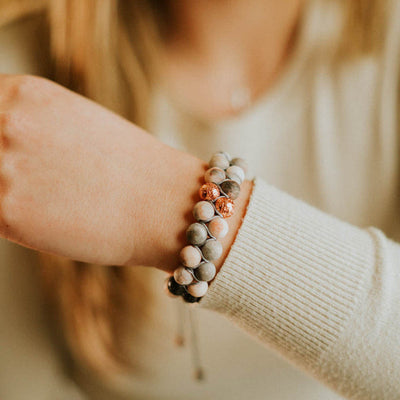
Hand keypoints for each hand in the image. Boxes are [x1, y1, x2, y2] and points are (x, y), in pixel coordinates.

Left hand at [0, 74, 251, 272]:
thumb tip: (4, 140)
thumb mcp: (74, 124)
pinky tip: (43, 218)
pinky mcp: (6, 213)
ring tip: (46, 200)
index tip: (9, 151)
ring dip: (6, 193)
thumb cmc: (131, 168)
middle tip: (38, 181)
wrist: (166, 206)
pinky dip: (9, 218)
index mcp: (26, 92)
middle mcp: (7, 120)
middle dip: (2, 166)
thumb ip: (28, 126)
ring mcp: (2, 166)